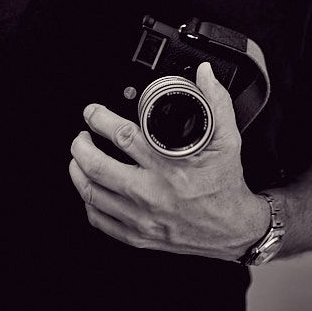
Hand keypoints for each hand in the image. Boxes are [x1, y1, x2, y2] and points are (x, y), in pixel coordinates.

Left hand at [69, 62, 269, 260]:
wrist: (233, 230)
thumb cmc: (225, 184)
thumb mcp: (227, 139)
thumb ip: (216, 102)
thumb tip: (205, 74)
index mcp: (169, 167)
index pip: (123, 137)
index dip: (100, 119)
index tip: (92, 112)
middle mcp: (151, 194)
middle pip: (97, 168)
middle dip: (81, 146)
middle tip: (81, 134)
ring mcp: (142, 218)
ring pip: (92, 194)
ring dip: (78, 171)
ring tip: (79, 157)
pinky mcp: (138, 236)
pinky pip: (99, 220)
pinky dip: (89, 201)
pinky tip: (91, 188)